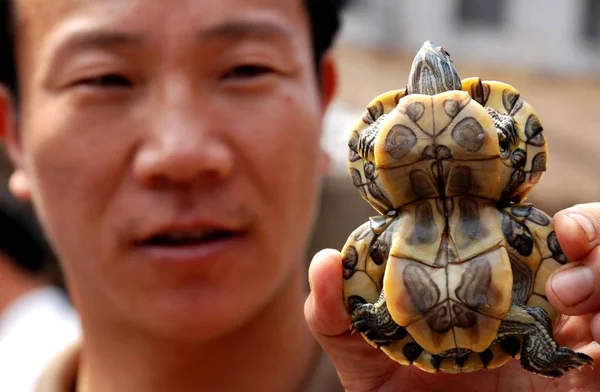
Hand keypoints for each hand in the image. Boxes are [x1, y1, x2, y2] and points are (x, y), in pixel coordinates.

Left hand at [305, 203, 599, 391]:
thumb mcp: (358, 358)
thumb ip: (335, 314)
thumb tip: (325, 259)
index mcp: (476, 281)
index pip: (510, 224)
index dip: (516, 197)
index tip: (511, 190)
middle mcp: (524, 300)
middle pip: (576, 242)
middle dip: (586, 226)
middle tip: (566, 236)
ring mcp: (557, 337)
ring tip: (567, 294)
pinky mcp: (580, 378)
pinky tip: (590, 334)